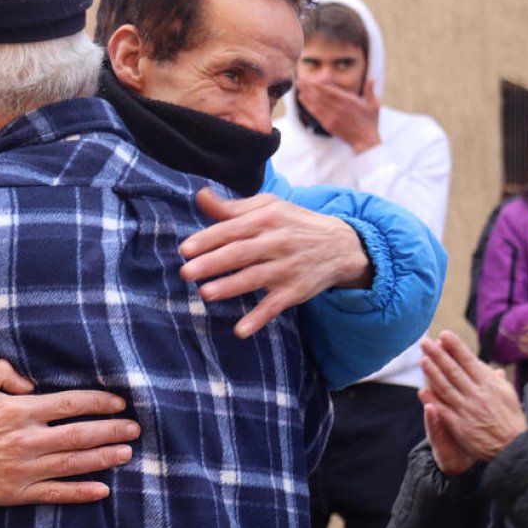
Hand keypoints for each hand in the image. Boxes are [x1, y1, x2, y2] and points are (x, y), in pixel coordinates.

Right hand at [0, 359, 139, 504]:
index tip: (119, 402)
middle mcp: (26, 440)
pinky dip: (81, 492)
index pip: (70, 403)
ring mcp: (23, 470)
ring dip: (104, 458)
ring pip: (74, 464)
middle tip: (135, 428)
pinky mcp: (15, 492)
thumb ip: (1, 369)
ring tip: (127, 453)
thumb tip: (30, 381)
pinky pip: (56, 494)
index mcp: (18, 410)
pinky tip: (102, 489)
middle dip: (112, 430)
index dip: (99, 402)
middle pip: (80, 435)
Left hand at [178, 189, 371, 337]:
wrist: (341, 245)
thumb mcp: (269, 207)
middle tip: (186, 272)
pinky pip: (274, 306)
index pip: (233, 229)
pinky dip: (258, 318)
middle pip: (240, 253)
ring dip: (230, 287)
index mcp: (267, 219)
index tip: (185, 249)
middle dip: (213, 263)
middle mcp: (277, 242)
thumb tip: (201, 196)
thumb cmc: (294, 223)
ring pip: (255, 278)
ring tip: (205, 294)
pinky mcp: (295, 291)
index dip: (208, 239)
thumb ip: (233, 207)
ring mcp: (287, 268)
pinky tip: (240, 330)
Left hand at [296, 77, 380, 152]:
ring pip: (316, 103)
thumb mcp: (374, 105)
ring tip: (299, 86)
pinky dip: (308, 105)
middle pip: (320, 95)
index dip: (318, 84)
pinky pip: (316, 113)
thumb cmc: (370, 122)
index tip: (310, 79)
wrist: (365, 140)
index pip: (330, 91)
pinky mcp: (328, 124)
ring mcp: (332, 117)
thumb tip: (372, 78)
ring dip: (306, 94)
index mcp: (349, 101)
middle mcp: (339, 108)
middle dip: (309, 87)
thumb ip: (370, 91)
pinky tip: (302, 98)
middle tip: (300, 80)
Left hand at [419, 331, 526, 462]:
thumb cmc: (510, 419)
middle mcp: (478, 395)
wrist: (514, 448)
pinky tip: (422, 390)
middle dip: (439, 355)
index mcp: (490, 385)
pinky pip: (444, 410)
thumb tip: (483, 363)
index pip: (470, 362)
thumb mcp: (507, 394)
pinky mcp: (461, 426)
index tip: (444, 334)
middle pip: (454, 371)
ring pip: (447, 388)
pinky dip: (433, 400)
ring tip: (422, 359)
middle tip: (425, 341)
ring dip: (432, 373)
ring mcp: (468, 410)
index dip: (456, 347)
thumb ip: (493, 378)